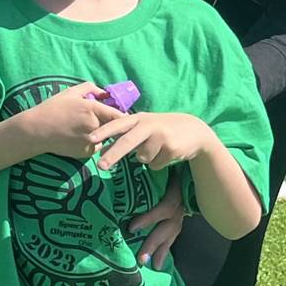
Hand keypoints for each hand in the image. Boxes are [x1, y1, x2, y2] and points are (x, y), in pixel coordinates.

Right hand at [22, 82, 123, 159]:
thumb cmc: (53, 108)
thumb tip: (105, 93)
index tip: (123, 116)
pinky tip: (78, 137)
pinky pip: (96, 146)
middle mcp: (95, 127)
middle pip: (114, 127)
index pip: (119, 115)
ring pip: (105, 138)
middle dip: (113, 124)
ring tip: (86, 128)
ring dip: (103, 134)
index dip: (123, 116)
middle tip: (105, 121)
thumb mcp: (70, 92)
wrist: (37, 131)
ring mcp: (91, 142)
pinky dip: (92, 142)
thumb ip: (90, 88)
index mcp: (92, 109)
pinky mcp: (86, 153)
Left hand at [91, 111, 213, 171]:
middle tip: (101, 166)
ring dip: (147, 159)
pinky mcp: (171, 148)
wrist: (194, 131)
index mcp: (138, 118)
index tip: (90, 138)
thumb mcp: (142, 129)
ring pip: (142, 158)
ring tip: (158, 149)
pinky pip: (155, 164)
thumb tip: (100, 150)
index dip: (104, 131)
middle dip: (113, 154)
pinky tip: (167, 153)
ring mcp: (161, 136)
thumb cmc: (162, 130)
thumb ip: (123, 137)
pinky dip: (158, 163)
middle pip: (127, 141)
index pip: (118, 124)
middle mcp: (148, 125)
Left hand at [127, 175, 186, 268]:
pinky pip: (172, 238)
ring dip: (161, 251)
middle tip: (141, 259)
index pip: (163, 209)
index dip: (149, 219)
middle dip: (154, 244)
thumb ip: (148, 170)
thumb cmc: (172, 166)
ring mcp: (180, 216)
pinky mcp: (178, 221)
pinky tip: (158, 263)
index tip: (132, 228)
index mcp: (174, 193)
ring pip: (171, 236)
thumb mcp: (163, 167)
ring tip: (153, 266)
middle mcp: (179, 208)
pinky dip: (165, 250)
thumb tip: (123, 168)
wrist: (194, 168)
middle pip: (167, 228)